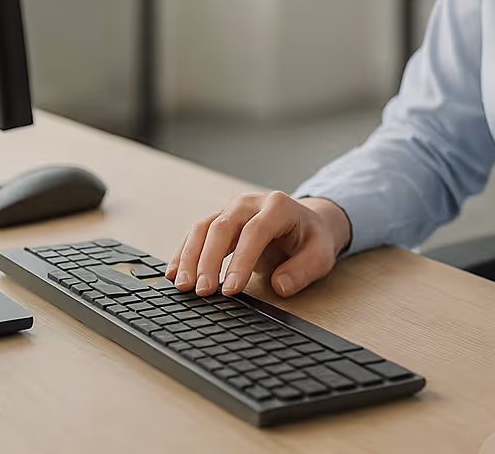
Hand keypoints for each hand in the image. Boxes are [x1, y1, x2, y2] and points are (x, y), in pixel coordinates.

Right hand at [167, 192, 351, 297]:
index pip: (255, 232)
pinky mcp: (220, 220)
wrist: (306, 222)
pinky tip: (173, 273)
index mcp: (278, 207)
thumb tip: (281, 286)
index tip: (231, 289)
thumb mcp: (321, 254)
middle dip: (208, 260)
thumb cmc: (311, 239)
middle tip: (202, 291)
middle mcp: (250, 203)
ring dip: (189, 257)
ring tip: (183, 285)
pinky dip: (183, 253)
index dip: (241, 260)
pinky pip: (197, 234)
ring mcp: (232, 209)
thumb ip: (303, 270)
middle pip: (222, 227)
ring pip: (203, 228)